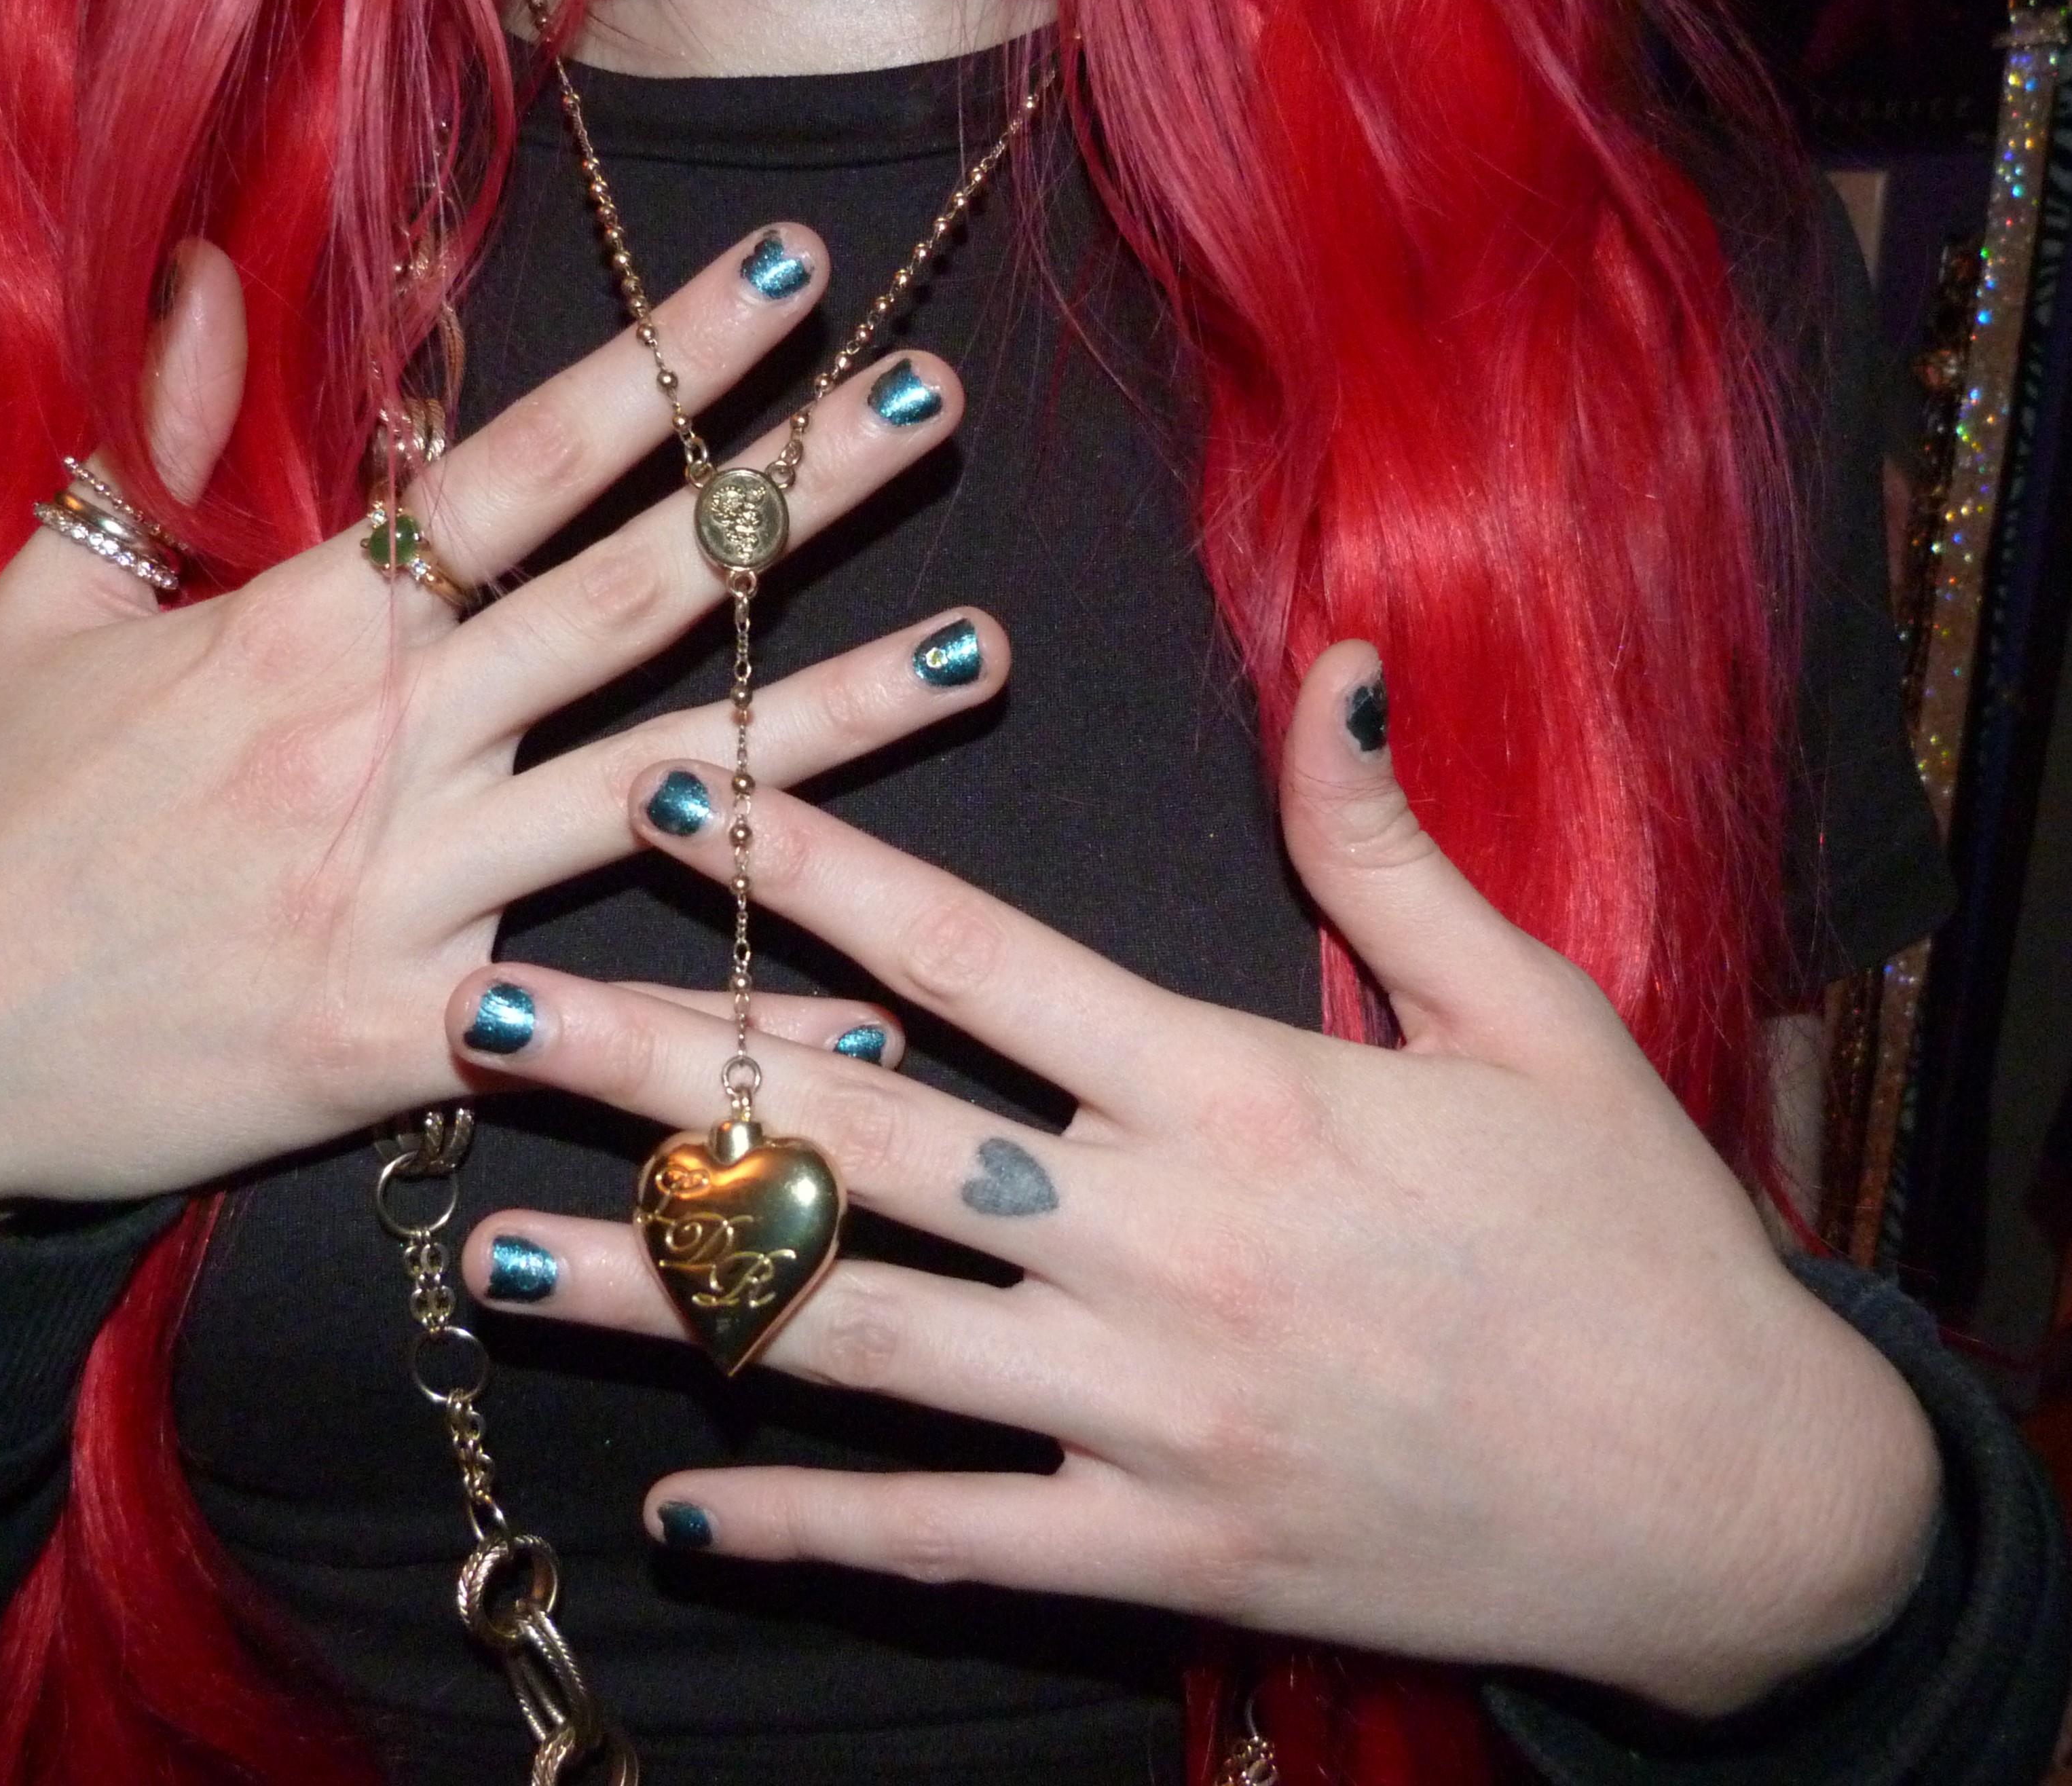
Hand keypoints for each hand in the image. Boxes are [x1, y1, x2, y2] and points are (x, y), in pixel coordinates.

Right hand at [0, 230, 992, 1227]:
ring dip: (829, 726)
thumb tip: (199, 278)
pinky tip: (872, 1012)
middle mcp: (379, 743)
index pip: (514, 467)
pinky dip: (737, 1024)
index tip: (784, 282)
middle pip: (622, 596)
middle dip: (787, 495)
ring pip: (652, 792)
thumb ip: (156, 446)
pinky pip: (601, 1026)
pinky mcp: (393, 1037)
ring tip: (975, 654)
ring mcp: (398, 892)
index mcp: (307, 629)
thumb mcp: (50, 607)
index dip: (659, 368)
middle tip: (929, 410)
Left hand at [444, 641, 1942, 1716]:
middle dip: (654, 1064)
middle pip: (861, 1135)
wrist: (1738, 1502)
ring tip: (495, 1251)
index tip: (670, 790)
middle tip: (473, 1008)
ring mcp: (1156, 1416)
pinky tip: (683, 1506)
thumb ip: (1388, 850)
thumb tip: (1331, 659)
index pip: (977, 954)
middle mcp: (1166, 1247)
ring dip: (665, 1293)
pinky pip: (951, 1542)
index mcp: (1241, 1092)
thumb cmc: (1634, 1239)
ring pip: (860, 1341)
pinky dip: (810, 1525)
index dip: (806, 865)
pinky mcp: (1172, 1553)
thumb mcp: (1538, 1015)